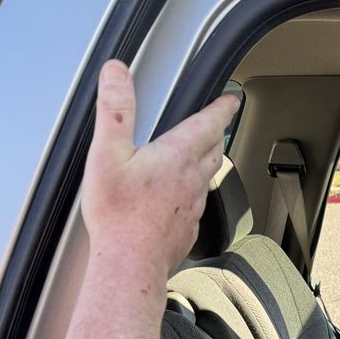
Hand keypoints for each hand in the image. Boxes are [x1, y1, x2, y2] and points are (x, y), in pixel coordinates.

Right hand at [81, 60, 239, 279]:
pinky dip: (192, 194)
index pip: (209, 124)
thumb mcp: (108, 153)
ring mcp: (192, 208)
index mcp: (176, 157)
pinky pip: (196, 206)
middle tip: (216, 125)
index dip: (221, 109)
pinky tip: (180, 199)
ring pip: (206, 179)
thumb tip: (117, 73)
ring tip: (198, 157)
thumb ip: (115, 110)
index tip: (231, 100)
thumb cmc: (118, 215)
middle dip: (216, 134)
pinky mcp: (186, 231)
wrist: (130, 265)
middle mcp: (191, 182)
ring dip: (206, 164)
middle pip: (213, 151)